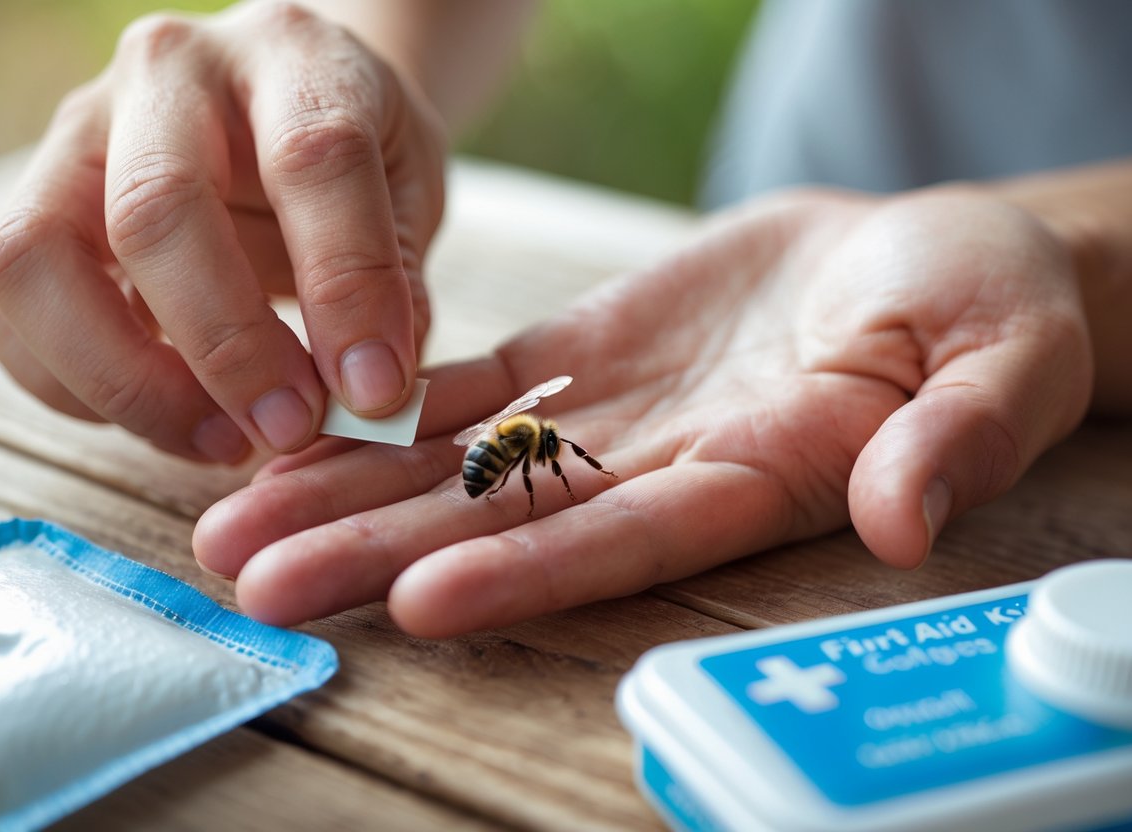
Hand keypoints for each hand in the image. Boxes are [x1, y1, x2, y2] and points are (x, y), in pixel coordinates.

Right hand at [0, 2, 445, 461]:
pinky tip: (171, 416)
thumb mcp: (410, 201)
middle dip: (226, 347)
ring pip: (34, 258)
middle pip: (154, 208)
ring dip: (127, 380)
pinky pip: (2, 308)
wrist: (283, 104)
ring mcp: (79, 132)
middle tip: (289, 426)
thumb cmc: (355, 157)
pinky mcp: (31, 202)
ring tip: (223, 440)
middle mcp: (169, 74)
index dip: (346, 287)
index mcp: (292, 57)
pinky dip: (76, 390)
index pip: (313, 158)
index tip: (374, 392)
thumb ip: (394, 293)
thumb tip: (363, 405)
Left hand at [193, 188, 1091, 635]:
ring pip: (462, 466)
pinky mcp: (581, 362)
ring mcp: (612, 419)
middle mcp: (664, 467)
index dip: (528, 570)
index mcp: (762, 478)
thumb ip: (959, 435)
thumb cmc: (987, 311)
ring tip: (234, 527)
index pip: (628, 539)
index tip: (420, 597)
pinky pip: (469, 391)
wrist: (930, 263)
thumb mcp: (1004, 361)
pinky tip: (299, 430)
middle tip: (257, 583)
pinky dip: (383, 411)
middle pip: (508, 523)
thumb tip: (908, 514)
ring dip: (349, 493)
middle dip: (381, 553)